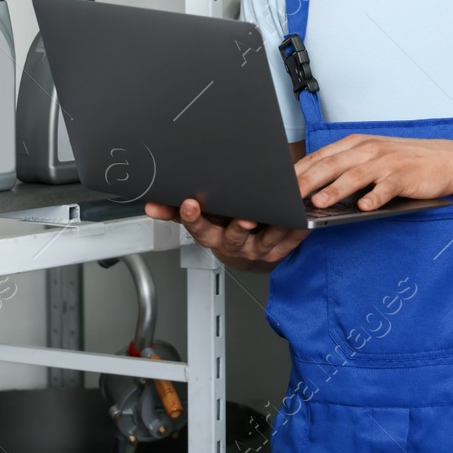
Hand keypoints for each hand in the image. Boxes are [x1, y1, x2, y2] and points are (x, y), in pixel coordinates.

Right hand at [144, 198, 307, 269]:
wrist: (246, 248)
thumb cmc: (221, 225)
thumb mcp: (200, 217)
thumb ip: (175, 211)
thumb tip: (150, 205)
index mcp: (212, 235)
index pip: (198, 228)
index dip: (193, 217)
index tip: (190, 202)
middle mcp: (234, 246)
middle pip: (232, 239)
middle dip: (238, 229)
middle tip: (244, 218)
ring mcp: (257, 250)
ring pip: (265, 242)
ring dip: (272, 230)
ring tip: (282, 217)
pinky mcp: (279, 250)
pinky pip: (289, 241)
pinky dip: (296, 231)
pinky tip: (301, 218)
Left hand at [295, 134, 452, 211]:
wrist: (445, 160)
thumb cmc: (405, 161)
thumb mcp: (372, 157)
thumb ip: (346, 167)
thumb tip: (314, 187)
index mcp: (356, 144)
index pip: (320, 156)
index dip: (299, 171)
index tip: (280, 185)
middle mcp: (368, 150)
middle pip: (331, 165)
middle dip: (308, 181)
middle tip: (288, 196)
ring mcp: (386, 163)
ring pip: (355, 176)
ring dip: (335, 189)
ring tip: (318, 203)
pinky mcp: (403, 177)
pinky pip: (386, 188)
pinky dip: (375, 197)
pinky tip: (364, 208)